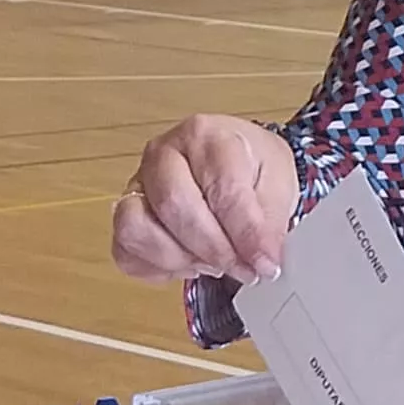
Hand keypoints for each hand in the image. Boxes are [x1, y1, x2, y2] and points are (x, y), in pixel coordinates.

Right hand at [109, 115, 302, 285]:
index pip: (222, 188)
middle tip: (243, 269)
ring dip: (180, 259)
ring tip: (214, 263)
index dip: (245, 234)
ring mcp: (137, 184)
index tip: (265, 264)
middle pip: (174, 207)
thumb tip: (262, 261)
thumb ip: (270, 223)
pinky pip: (126, 252)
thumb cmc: (253, 168)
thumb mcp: (279, 185)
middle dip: (213, 249)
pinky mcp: (125, 215)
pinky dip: (157, 268)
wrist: (237, 164)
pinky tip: (189, 264)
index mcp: (205, 135)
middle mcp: (162, 155)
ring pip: (136, 230)